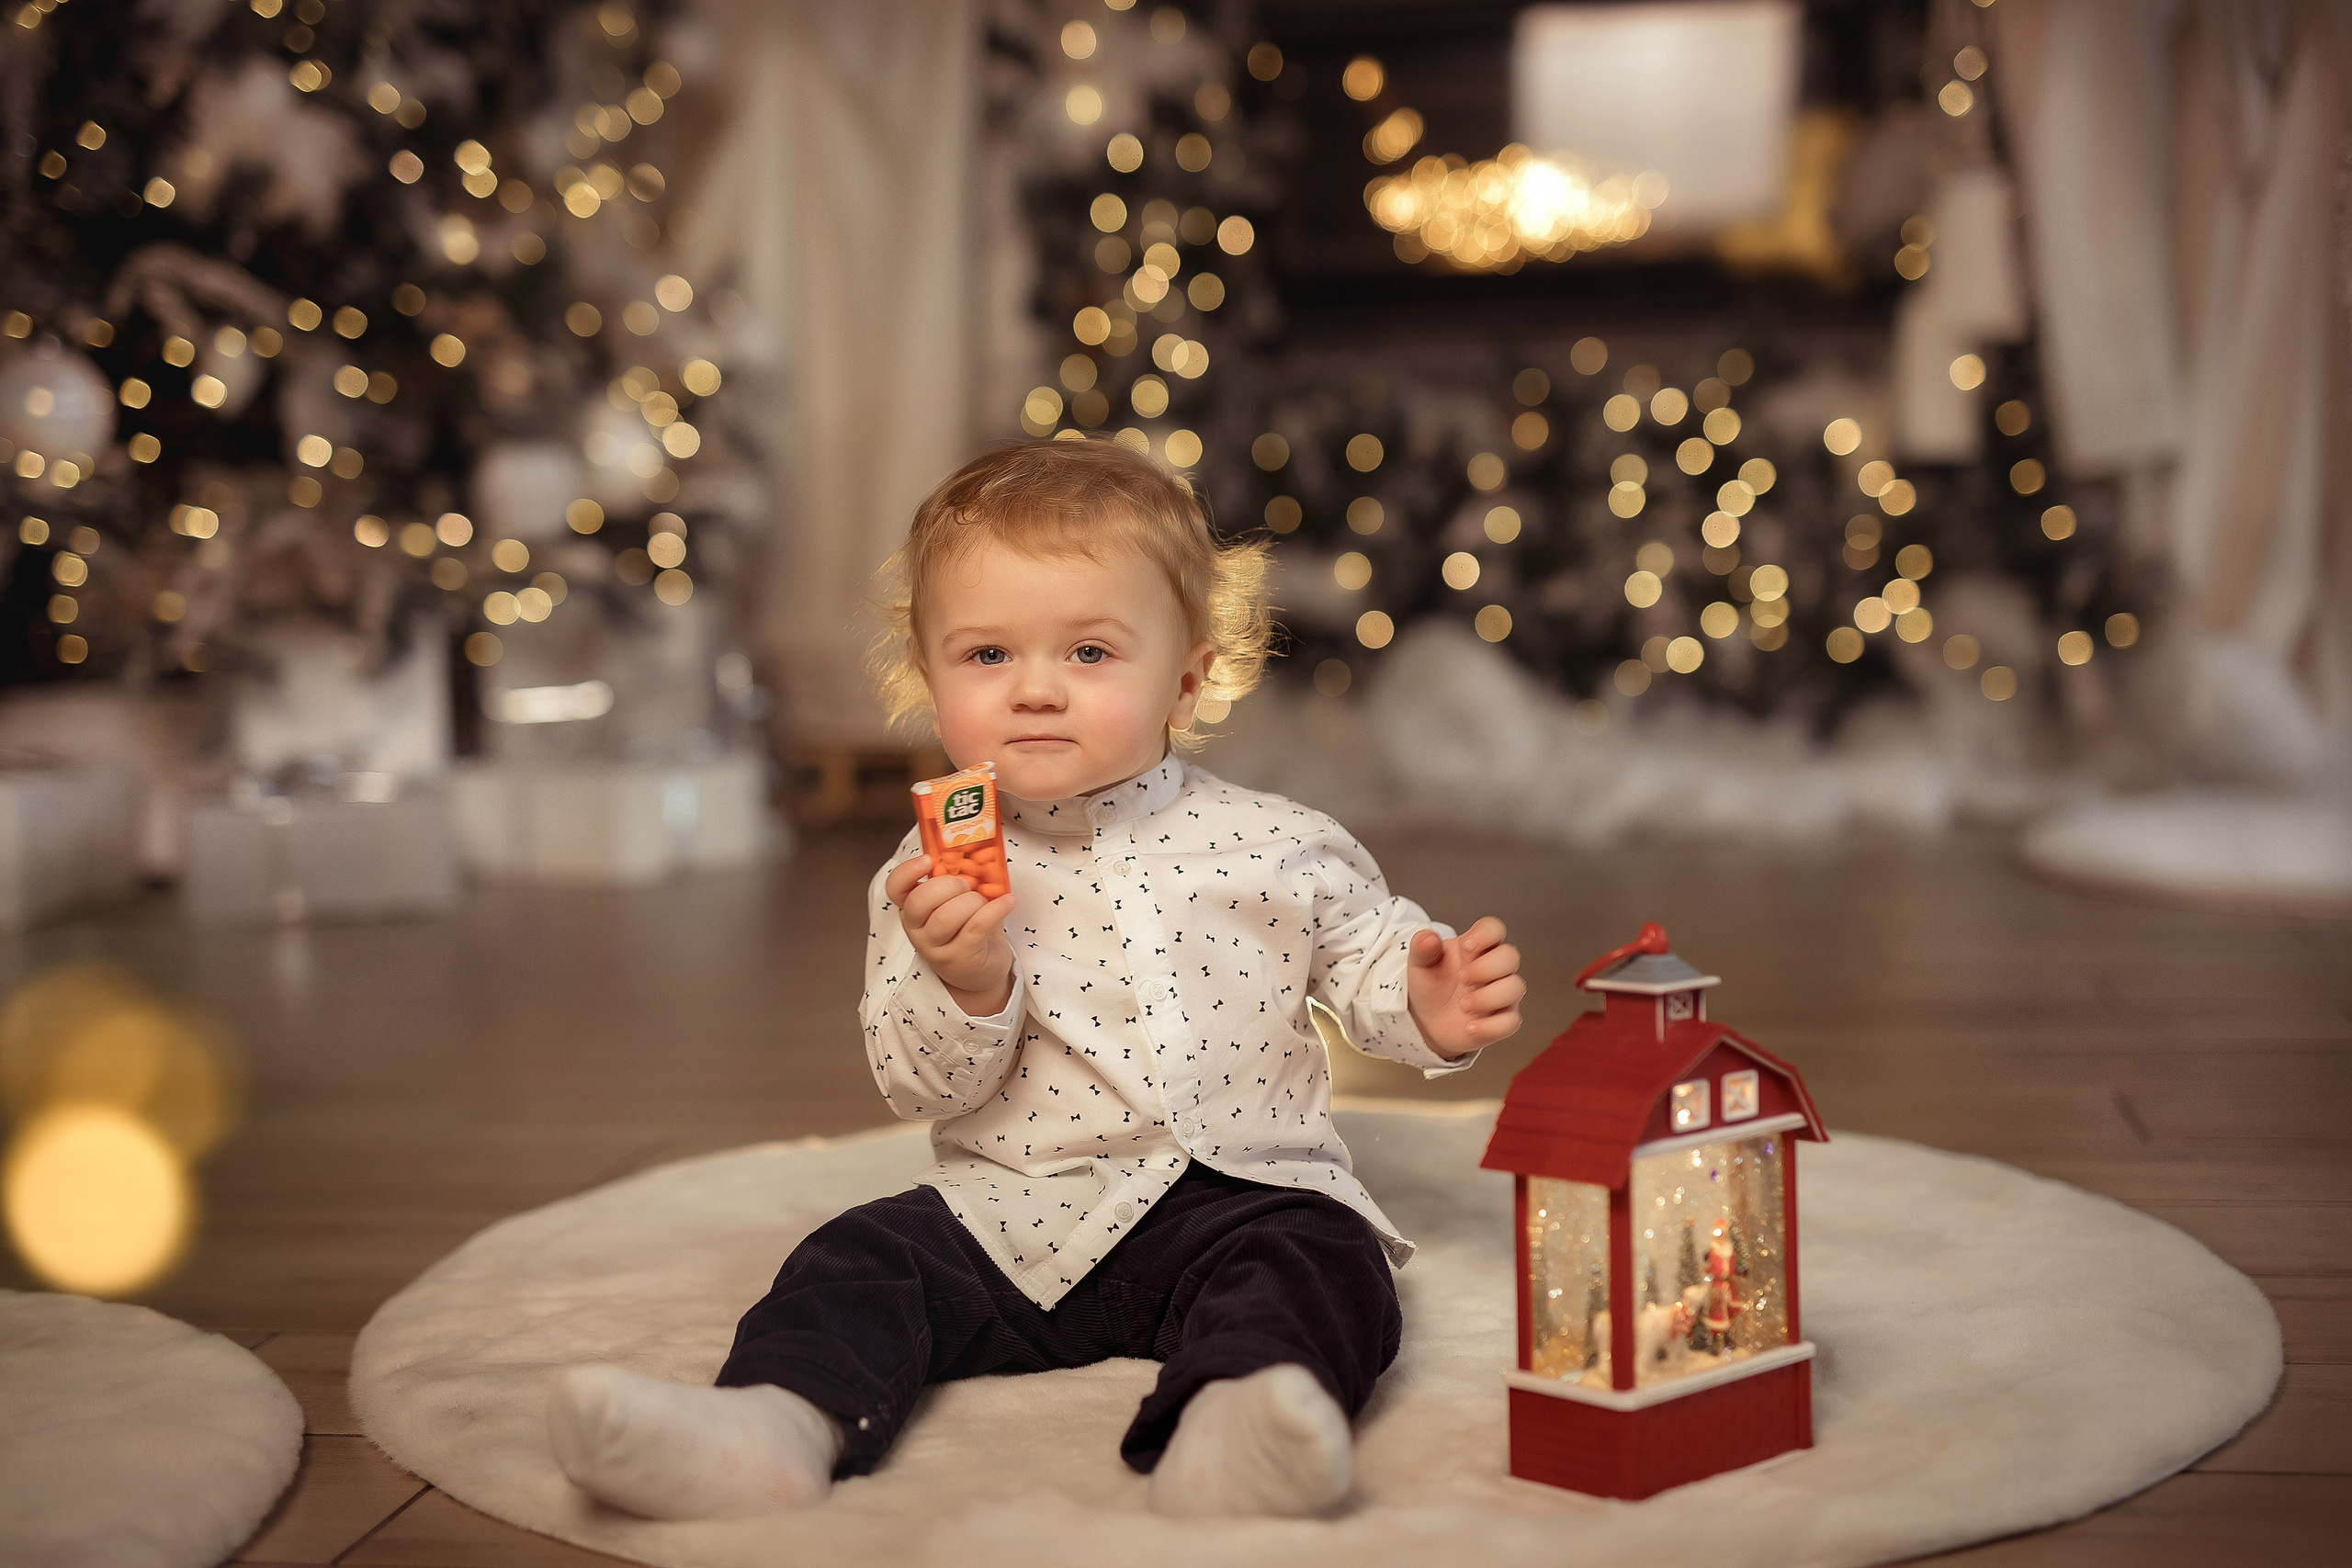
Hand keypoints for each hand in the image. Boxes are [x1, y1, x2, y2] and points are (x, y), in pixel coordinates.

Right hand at [884, 854, 1017, 1016]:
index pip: (895, 888)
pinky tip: (1008, 902)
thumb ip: (957, 881)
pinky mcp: (960, 958)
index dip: (907, 871)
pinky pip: (976, 928)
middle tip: (967, 885)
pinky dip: (995, 910)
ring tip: (985, 901)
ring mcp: (935, 948)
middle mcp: (917, 929)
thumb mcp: (955, 903)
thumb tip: (981, 851)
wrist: (979, 971)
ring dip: (973, 901)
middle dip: (948, 885)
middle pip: (920, 901)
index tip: (928, 860)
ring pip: (946, 917)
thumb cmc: (967, 928)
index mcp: (912, 908)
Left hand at [1406, 916, 1523, 1059]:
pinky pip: (1511, 1022)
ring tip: (1463, 1005)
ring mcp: (1501, 994)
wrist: (1428, 1020)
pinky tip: (1470, 1027)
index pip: (1494, 929)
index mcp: (1476, 947)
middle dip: (1487, 967)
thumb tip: (1427, 937)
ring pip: (1515, 988)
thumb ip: (1423, 948)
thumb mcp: (1420, 964)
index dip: (1487, 934)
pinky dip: (1491, 1026)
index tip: (1466, 945)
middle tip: (1461, 978)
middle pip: (1510, 956)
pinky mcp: (1502, 1020)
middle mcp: (1494, 969)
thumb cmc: (1431, 985)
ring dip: (1489, 997)